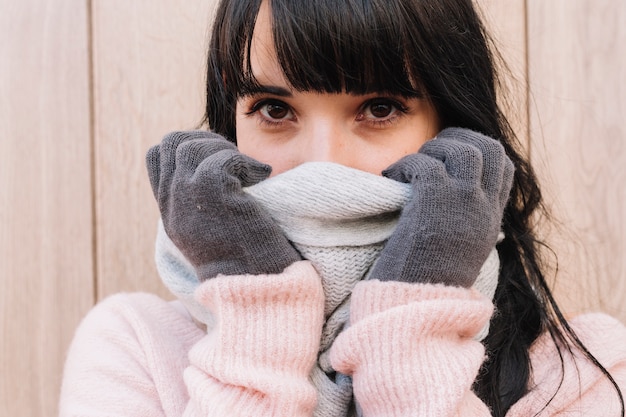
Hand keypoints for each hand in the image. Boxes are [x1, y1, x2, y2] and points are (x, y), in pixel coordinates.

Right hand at [146, 130, 300, 279]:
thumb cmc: (249, 262)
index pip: (158, 155)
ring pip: (192, 146)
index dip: (188, 145)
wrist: (256, 292)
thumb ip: (204, 202)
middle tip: (234, 160)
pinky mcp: (213, 197)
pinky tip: (262, 176)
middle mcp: (172, 205)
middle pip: (171, 142)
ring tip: (250, 172)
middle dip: (205, 140)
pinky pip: (222, 158)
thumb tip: (220, 165)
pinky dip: (246, 162)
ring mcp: (187, 201)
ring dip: (226, 151)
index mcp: (171, 212)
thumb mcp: (214, 229)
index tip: (220, 160)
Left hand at [369, 127, 513, 286]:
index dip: (479, 148)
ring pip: (462, 149)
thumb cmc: (425, 279)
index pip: (504, 165)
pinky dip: (404, 165)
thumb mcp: (459, 249)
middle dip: (458, 138)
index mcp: (490, 219)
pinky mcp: (433, 204)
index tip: (451, 155)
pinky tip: (391, 179)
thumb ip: (463, 220)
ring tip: (412, 167)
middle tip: (432, 150)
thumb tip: (448, 194)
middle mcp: (482, 209)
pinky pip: (424, 163)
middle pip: (489, 147)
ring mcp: (462, 204)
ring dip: (433, 149)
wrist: (416, 305)